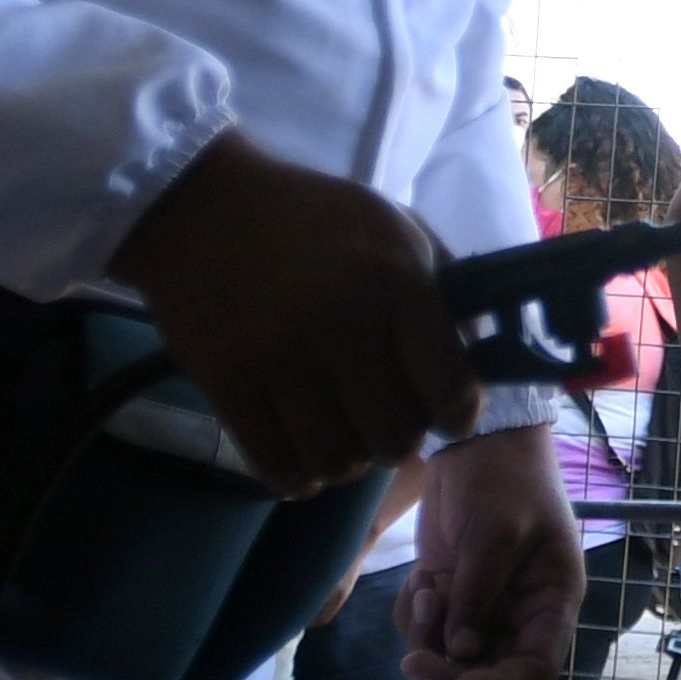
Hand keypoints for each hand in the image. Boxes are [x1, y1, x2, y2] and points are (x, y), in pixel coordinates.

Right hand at [111, 133, 475, 488]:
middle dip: (397, 437)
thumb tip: (480, 353)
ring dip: (345, 458)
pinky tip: (300, 447)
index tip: (446, 411)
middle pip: (394, 440)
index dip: (458, 412)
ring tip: (338, 429)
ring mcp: (279, 357)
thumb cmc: (309, 218)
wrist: (200, 205)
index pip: (451, 388)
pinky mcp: (226, 383)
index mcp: (395, 280)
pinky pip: (278, 468)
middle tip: (382, 416)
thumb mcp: (392, 226)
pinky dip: (297, 474)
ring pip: (337, 463)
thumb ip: (442, 287)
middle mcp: (341, 322)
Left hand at [393, 426, 581, 679]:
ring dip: (427, 638)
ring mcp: (483, 602)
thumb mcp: (494, 536)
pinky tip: (419, 580)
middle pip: (488, 669)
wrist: (475, 441)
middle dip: (449, 671)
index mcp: (551, 599)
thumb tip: (461, 653)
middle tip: (413, 663)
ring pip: (452, 654)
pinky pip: (428, 628)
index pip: (537, 666)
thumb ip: (477, 597)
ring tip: (424, 591)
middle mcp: (520, 610)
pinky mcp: (450, 590)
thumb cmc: (503, 481)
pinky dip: (415, 616)